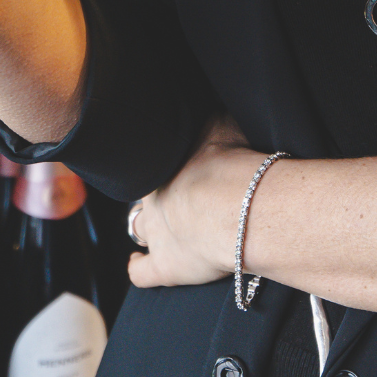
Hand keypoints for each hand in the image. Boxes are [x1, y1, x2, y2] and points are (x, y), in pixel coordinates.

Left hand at [127, 116, 261, 290]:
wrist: (238, 204)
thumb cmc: (235, 162)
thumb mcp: (224, 125)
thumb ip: (212, 119)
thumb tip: (211, 105)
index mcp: (164, 161)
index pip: (156, 161)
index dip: (168, 165)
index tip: (183, 166)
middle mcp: (155, 194)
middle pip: (147, 193)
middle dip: (159, 194)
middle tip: (178, 193)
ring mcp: (156, 231)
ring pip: (139, 227)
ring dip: (147, 227)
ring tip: (159, 226)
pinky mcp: (165, 266)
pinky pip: (140, 272)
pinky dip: (138, 268)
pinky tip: (138, 264)